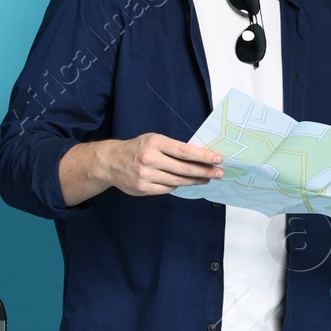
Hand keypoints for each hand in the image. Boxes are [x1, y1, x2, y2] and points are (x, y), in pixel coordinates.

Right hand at [101, 133, 223, 196]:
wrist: (111, 162)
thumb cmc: (138, 149)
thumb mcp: (154, 140)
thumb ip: (173, 148)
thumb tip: (200, 156)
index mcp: (155, 143)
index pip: (185, 151)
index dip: (203, 156)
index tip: (218, 159)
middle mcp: (150, 159)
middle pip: (184, 169)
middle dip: (205, 171)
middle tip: (219, 173)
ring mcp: (146, 175)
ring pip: (177, 181)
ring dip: (195, 181)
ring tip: (206, 179)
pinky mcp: (143, 188)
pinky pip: (167, 189)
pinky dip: (177, 186)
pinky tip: (185, 183)